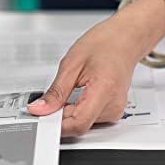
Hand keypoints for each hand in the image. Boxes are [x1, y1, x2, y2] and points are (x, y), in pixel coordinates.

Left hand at [27, 0, 164, 136]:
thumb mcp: (71, 64)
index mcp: (104, 91)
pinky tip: (78, 93)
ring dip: (68, 111)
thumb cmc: (103, 45)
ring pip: (82, 123)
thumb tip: (40, 109)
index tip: (41, 116)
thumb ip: (56, 92)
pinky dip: (77, 109)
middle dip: (59, 115)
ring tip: (70, 88)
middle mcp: (113, 106)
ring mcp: (115, 111)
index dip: (55, 123)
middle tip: (51, 96)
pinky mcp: (112, 112)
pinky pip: (89, 118)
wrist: (124, 40)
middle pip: (78, 124)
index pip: (78, 124)